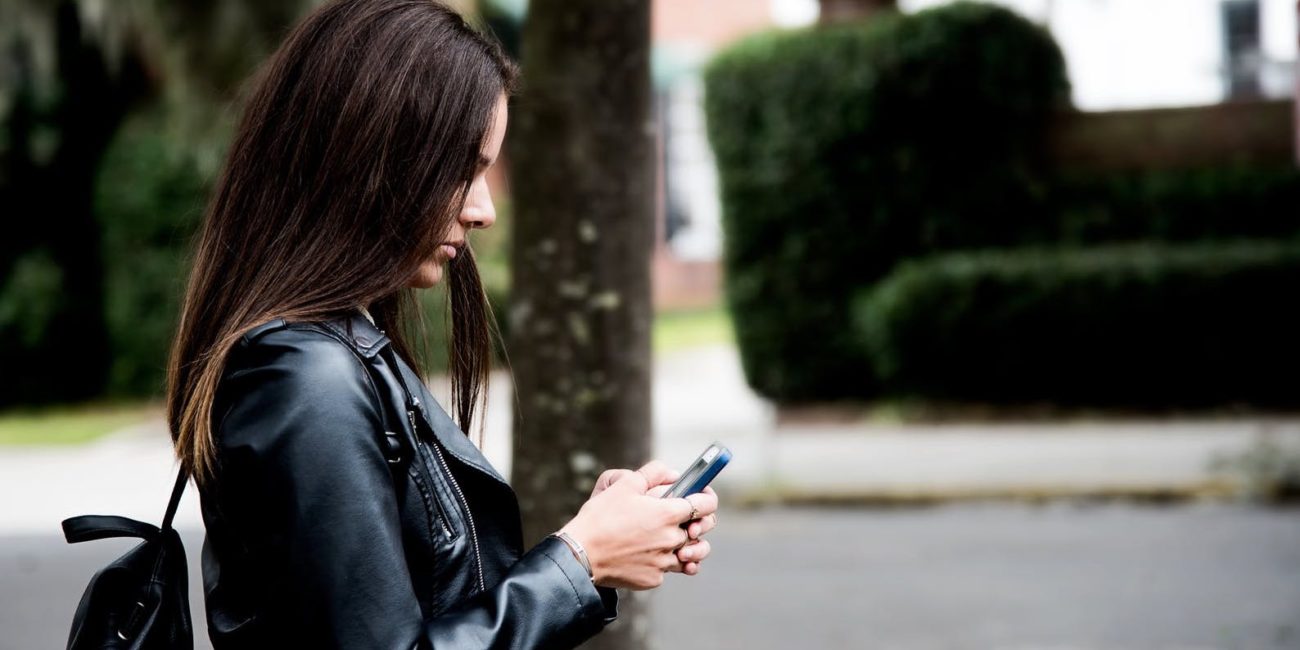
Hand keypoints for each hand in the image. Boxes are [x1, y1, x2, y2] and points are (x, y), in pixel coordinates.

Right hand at [560, 461, 718, 589]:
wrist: (580, 555)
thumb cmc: (600, 518)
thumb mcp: (624, 485)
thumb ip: (653, 473)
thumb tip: (673, 474)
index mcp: (667, 514)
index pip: (707, 505)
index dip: (708, 498)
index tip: (703, 495)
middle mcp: (671, 539)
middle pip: (701, 531)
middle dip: (697, 523)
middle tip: (688, 518)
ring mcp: (664, 562)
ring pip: (689, 555)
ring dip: (687, 546)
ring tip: (677, 541)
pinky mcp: (653, 579)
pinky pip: (667, 569)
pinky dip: (662, 561)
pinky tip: (650, 554)